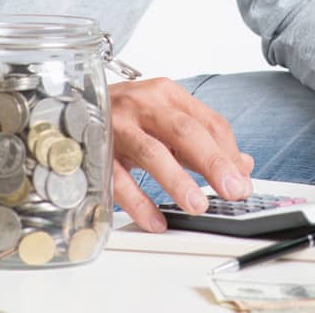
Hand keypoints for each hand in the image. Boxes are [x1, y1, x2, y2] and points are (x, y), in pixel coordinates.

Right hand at [107, 77, 254, 232]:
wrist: (72, 106)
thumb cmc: (126, 115)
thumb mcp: (165, 119)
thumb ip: (203, 141)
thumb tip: (242, 166)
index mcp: (167, 95)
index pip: (208, 122)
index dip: (228, 153)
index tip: (243, 180)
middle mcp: (144, 105)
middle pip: (185, 131)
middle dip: (213, 162)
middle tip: (233, 189)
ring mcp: (117, 127)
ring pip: (152, 153)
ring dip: (177, 181)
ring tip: (197, 206)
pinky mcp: (95, 150)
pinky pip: (118, 179)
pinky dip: (138, 202)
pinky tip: (155, 220)